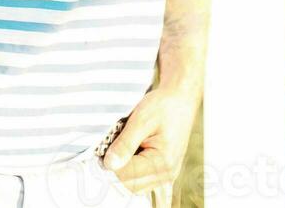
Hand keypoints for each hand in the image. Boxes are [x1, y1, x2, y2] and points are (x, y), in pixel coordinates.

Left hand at [100, 84, 199, 198]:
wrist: (180, 99)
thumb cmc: (163, 106)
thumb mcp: (141, 120)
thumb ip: (125, 144)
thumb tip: (109, 164)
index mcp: (162, 162)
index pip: (127, 175)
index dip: (111, 163)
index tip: (103, 147)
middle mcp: (167, 174)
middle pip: (131, 184)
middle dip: (117, 167)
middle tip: (112, 144)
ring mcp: (167, 175)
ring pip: (136, 185)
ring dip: (125, 170)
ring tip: (124, 146)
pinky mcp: (165, 171)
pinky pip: (147, 183)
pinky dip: (135, 173)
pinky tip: (133, 159)